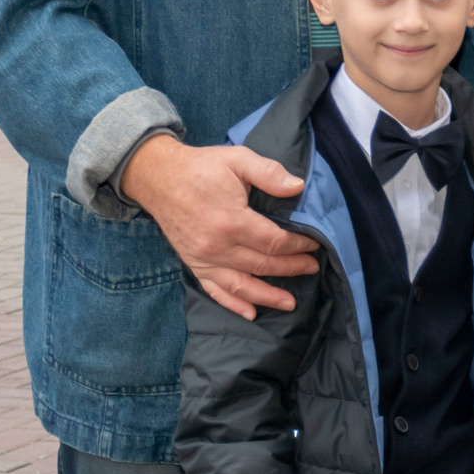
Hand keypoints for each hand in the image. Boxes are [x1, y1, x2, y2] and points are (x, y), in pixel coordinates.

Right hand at [120, 136, 316, 319]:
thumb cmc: (202, 167)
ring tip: (291, 303)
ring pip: (242, 286)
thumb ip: (269, 173)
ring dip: (268, 297)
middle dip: (291, 268)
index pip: (275, 242)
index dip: (298, 245)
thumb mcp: (238, 159)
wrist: (159, 177)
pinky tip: (251, 314)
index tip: (314, 243)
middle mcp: (218, 247)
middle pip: (263, 265)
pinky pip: (215, 291)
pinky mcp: (193, 264)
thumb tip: (298, 187)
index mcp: (232, 221)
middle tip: (313, 267)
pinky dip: (234, 305)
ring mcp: (203, 260)